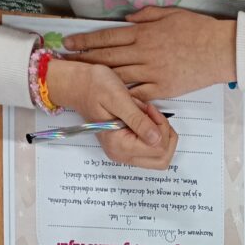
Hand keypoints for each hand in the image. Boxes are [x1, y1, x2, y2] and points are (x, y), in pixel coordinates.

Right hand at [46, 60, 176, 168]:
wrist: (79, 85)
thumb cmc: (95, 86)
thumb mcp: (118, 98)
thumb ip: (137, 120)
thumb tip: (156, 139)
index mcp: (119, 145)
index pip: (158, 148)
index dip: (161, 127)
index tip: (149, 109)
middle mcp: (122, 155)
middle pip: (162, 159)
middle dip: (165, 135)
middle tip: (153, 114)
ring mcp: (125, 153)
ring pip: (159, 156)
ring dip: (161, 134)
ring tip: (147, 114)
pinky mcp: (128, 148)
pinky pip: (151, 149)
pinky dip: (154, 134)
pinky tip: (144, 118)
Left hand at [63, 8, 236, 101]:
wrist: (218, 50)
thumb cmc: (198, 30)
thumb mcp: (169, 14)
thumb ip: (146, 16)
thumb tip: (130, 19)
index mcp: (143, 33)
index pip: (107, 37)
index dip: (86, 41)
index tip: (71, 45)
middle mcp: (144, 53)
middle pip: (108, 57)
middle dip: (86, 60)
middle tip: (69, 64)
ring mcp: (152, 72)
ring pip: (120, 76)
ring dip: (100, 81)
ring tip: (85, 83)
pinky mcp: (163, 88)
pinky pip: (139, 94)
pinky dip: (124, 98)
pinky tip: (111, 100)